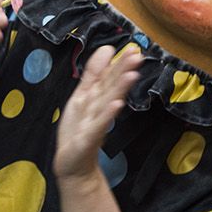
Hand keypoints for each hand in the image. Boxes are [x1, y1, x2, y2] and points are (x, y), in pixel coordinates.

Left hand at [54, 44, 142, 181]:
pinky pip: (99, 124)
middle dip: (124, 71)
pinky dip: (108, 114)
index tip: (133, 49)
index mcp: (96, 97)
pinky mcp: (89, 138)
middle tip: (138, 56)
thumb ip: (94, 73)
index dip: (119, 63)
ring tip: (131, 75)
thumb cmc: (78, 130)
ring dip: (120, 89)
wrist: (73, 163)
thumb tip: (107, 48)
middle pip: (112, 87)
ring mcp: (95, 123)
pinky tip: (116, 104)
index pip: (109, 77)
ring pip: (108, 102)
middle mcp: (99, 109)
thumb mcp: (82, 96)